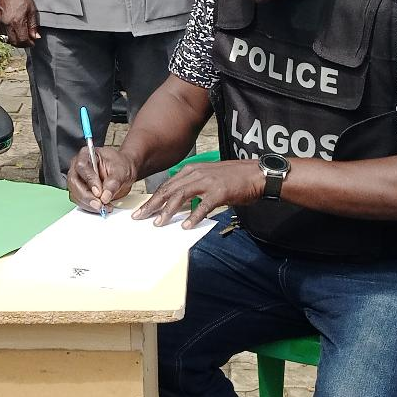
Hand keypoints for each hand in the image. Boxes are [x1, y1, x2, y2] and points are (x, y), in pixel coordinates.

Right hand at [0, 0, 40, 46]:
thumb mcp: (31, 10)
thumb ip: (33, 25)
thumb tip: (35, 37)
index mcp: (17, 22)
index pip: (23, 40)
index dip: (29, 43)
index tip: (32, 42)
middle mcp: (7, 24)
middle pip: (14, 42)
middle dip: (21, 44)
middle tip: (27, 41)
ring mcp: (0, 22)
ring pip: (6, 39)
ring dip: (14, 40)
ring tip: (20, 36)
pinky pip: (1, 33)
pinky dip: (7, 35)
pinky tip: (12, 31)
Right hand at [67, 146, 137, 213]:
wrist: (122, 172)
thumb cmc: (120, 165)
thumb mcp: (121, 171)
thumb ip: (113, 182)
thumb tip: (105, 196)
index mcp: (86, 154)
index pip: (82, 166)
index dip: (89, 180)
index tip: (99, 192)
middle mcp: (78, 166)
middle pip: (74, 182)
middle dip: (87, 196)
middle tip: (100, 204)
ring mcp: (77, 179)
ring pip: (75, 193)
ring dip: (88, 203)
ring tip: (104, 207)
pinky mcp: (79, 191)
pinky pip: (79, 201)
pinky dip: (89, 207)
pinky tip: (101, 207)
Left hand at [133, 159, 263, 227]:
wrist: (256, 174)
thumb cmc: (233, 178)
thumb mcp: (207, 177)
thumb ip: (192, 186)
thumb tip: (177, 202)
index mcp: (191, 170)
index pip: (166, 186)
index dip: (152, 198)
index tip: (141, 210)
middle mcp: (196, 174)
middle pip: (168, 190)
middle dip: (153, 205)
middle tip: (140, 217)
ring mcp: (207, 182)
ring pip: (181, 196)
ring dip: (167, 210)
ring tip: (158, 223)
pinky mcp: (219, 192)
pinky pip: (203, 206)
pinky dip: (193, 216)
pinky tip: (186, 226)